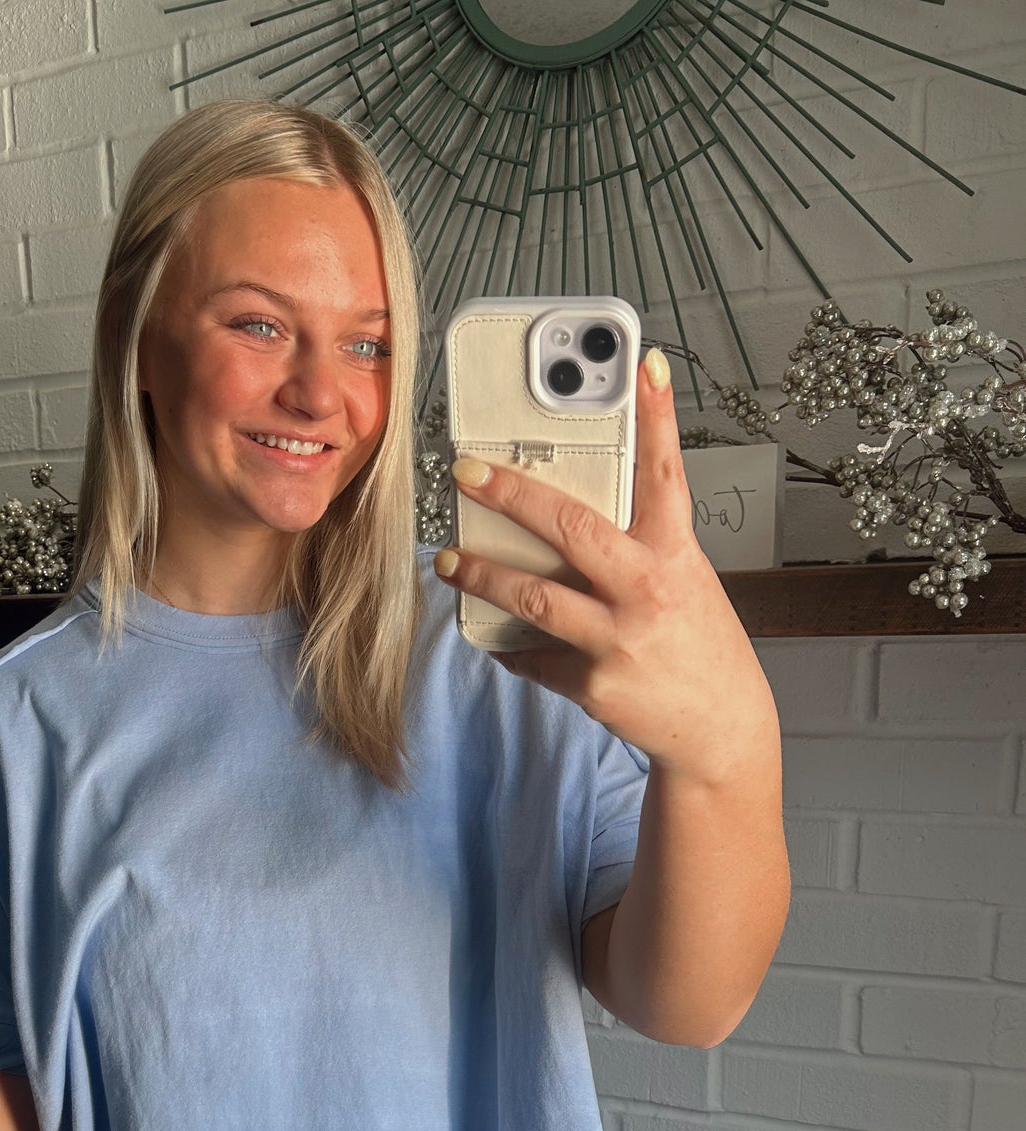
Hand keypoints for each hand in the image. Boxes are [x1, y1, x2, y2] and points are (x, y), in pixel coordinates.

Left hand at [438, 348, 778, 785]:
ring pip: (532, 596)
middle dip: (511, 493)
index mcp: (675, 555)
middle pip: (570, 526)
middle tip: (466, 470)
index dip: (657, 416)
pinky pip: (533, 657)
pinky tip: (491, 634)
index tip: (643, 364)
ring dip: (480, 574)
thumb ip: (637, 547)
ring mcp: (617, 639)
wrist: (719, 729)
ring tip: (447, 559)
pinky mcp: (592, 683)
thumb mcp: (684, 581)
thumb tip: (568, 516)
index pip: (665, 473)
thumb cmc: (696, 645)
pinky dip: (509, 645)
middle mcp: (646, 591)